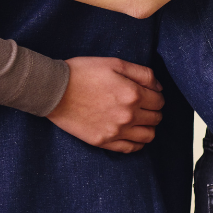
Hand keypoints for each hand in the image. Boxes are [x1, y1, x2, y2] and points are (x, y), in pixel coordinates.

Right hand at [47, 57, 164, 152]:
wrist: (53, 90)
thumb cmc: (81, 73)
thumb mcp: (113, 63)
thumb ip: (142, 73)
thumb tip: (158, 87)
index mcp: (133, 94)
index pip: (159, 100)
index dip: (156, 96)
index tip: (148, 93)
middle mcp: (128, 115)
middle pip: (156, 118)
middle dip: (153, 110)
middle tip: (143, 105)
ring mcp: (116, 131)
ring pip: (148, 136)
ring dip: (148, 127)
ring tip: (139, 120)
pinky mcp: (103, 141)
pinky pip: (130, 148)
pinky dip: (137, 143)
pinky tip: (131, 134)